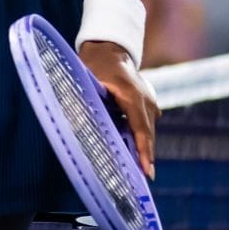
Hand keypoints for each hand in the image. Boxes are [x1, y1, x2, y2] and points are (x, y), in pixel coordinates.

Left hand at [78, 40, 157, 179]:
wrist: (109, 49)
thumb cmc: (95, 65)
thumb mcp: (87, 80)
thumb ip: (86, 101)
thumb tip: (78, 122)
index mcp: (132, 95)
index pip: (140, 128)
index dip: (143, 150)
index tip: (147, 170)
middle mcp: (146, 100)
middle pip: (147, 133)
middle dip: (146, 156)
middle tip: (145, 180)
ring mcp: (149, 101)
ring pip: (147, 130)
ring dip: (143, 148)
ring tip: (140, 172)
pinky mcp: (147, 104)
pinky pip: (144, 124)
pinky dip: (140, 137)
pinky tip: (134, 154)